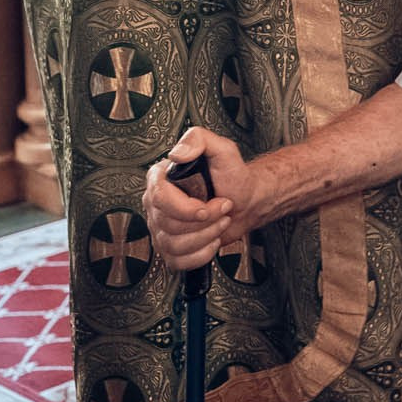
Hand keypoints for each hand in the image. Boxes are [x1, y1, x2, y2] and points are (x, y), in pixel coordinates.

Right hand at [143, 125, 252, 272]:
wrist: (246, 202)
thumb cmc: (233, 177)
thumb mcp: (222, 150)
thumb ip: (199, 140)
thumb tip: (176, 154)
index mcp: (160, 179)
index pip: (159, 199)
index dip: (186, 208)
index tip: (208, 206)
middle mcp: (155, 204)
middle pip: (168, 225)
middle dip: (204, 221)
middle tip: (222, 208)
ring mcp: (160, 228)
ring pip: (173, 245)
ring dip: (206, 236)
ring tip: (220, 221)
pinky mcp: (169, 249)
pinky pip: (178, 262)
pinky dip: (201, 254)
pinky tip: (212, 240)